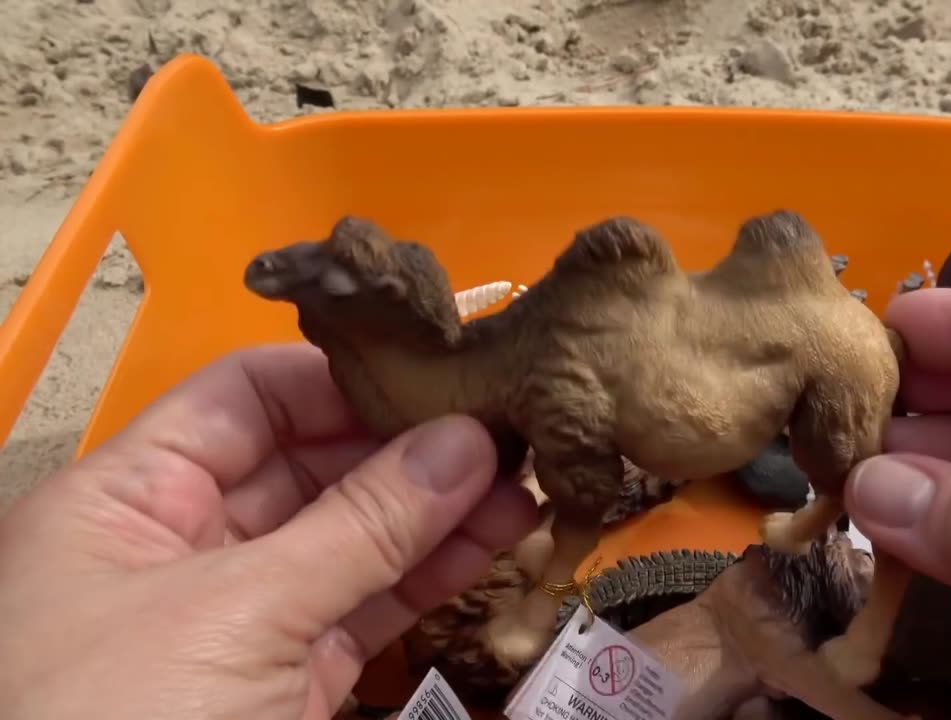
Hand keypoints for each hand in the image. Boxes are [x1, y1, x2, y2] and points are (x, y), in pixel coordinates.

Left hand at [0, 343, 537, 719]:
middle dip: (407, 449)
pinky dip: (426, 579)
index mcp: (124, 501)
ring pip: (349, 542)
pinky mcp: (284, 684)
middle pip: (308, 466)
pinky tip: (489, 543)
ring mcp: (238, 620)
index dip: (340, 381)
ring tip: (521, 484)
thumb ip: (358, 527)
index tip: (434, 376)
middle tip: (501, 431)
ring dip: (437, 515)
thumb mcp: (237, 614)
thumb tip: (461, 446)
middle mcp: (179, 548)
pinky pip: (363, 609)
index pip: (242, 400)